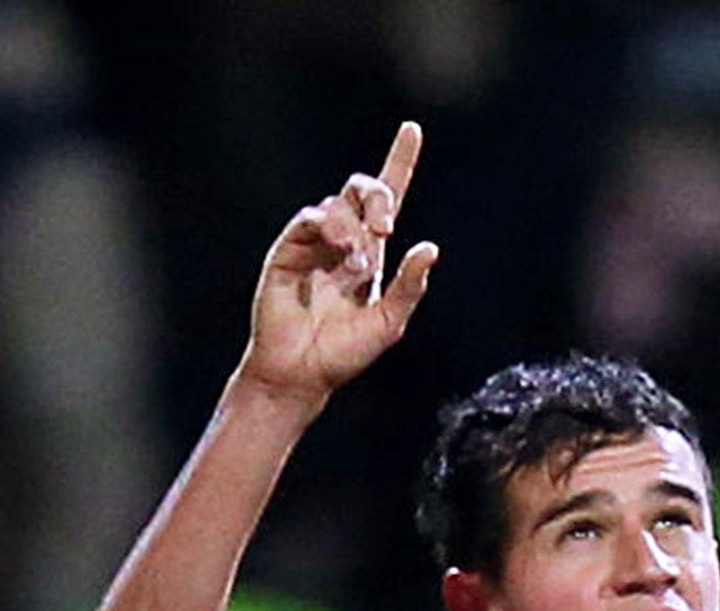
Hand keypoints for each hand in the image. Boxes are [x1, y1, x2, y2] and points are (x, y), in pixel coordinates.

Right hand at [239, 122, 438, 403]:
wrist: (302, 372)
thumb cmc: (344, 353)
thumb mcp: (389, 322)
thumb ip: (410, 286)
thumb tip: (430, 248)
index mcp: (371, 254)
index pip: (387, 199)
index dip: (399, 161)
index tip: (412, 129)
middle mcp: (343, 241)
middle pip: (361, 190)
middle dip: (378, 198)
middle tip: (386, 228)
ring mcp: (314, 243)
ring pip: (337, 204)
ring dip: (355, 227)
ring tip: (359, 265)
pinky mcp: (289, 249)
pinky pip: (311, 219)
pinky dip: (331, 228)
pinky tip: (342, 252)